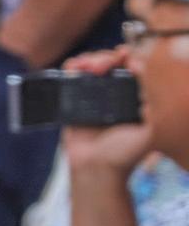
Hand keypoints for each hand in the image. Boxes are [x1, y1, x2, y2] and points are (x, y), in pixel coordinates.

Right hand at [60, 47, 152, 175]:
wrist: (96, 168)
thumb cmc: (125, 154)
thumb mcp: (150, 129)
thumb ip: (154, 105)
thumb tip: (145, 73)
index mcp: (135, 96)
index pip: (134, 66)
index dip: (129, 57)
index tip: (125, 58)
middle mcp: (115, 92)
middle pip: (111, 61)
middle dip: (106, 58)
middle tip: (101, 67)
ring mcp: (94, 94)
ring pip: (92, 64)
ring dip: (90, 59)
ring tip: (87, 67)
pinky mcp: (73, 98)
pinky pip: (71, 75)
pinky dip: (73, 66)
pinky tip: (75, 67)